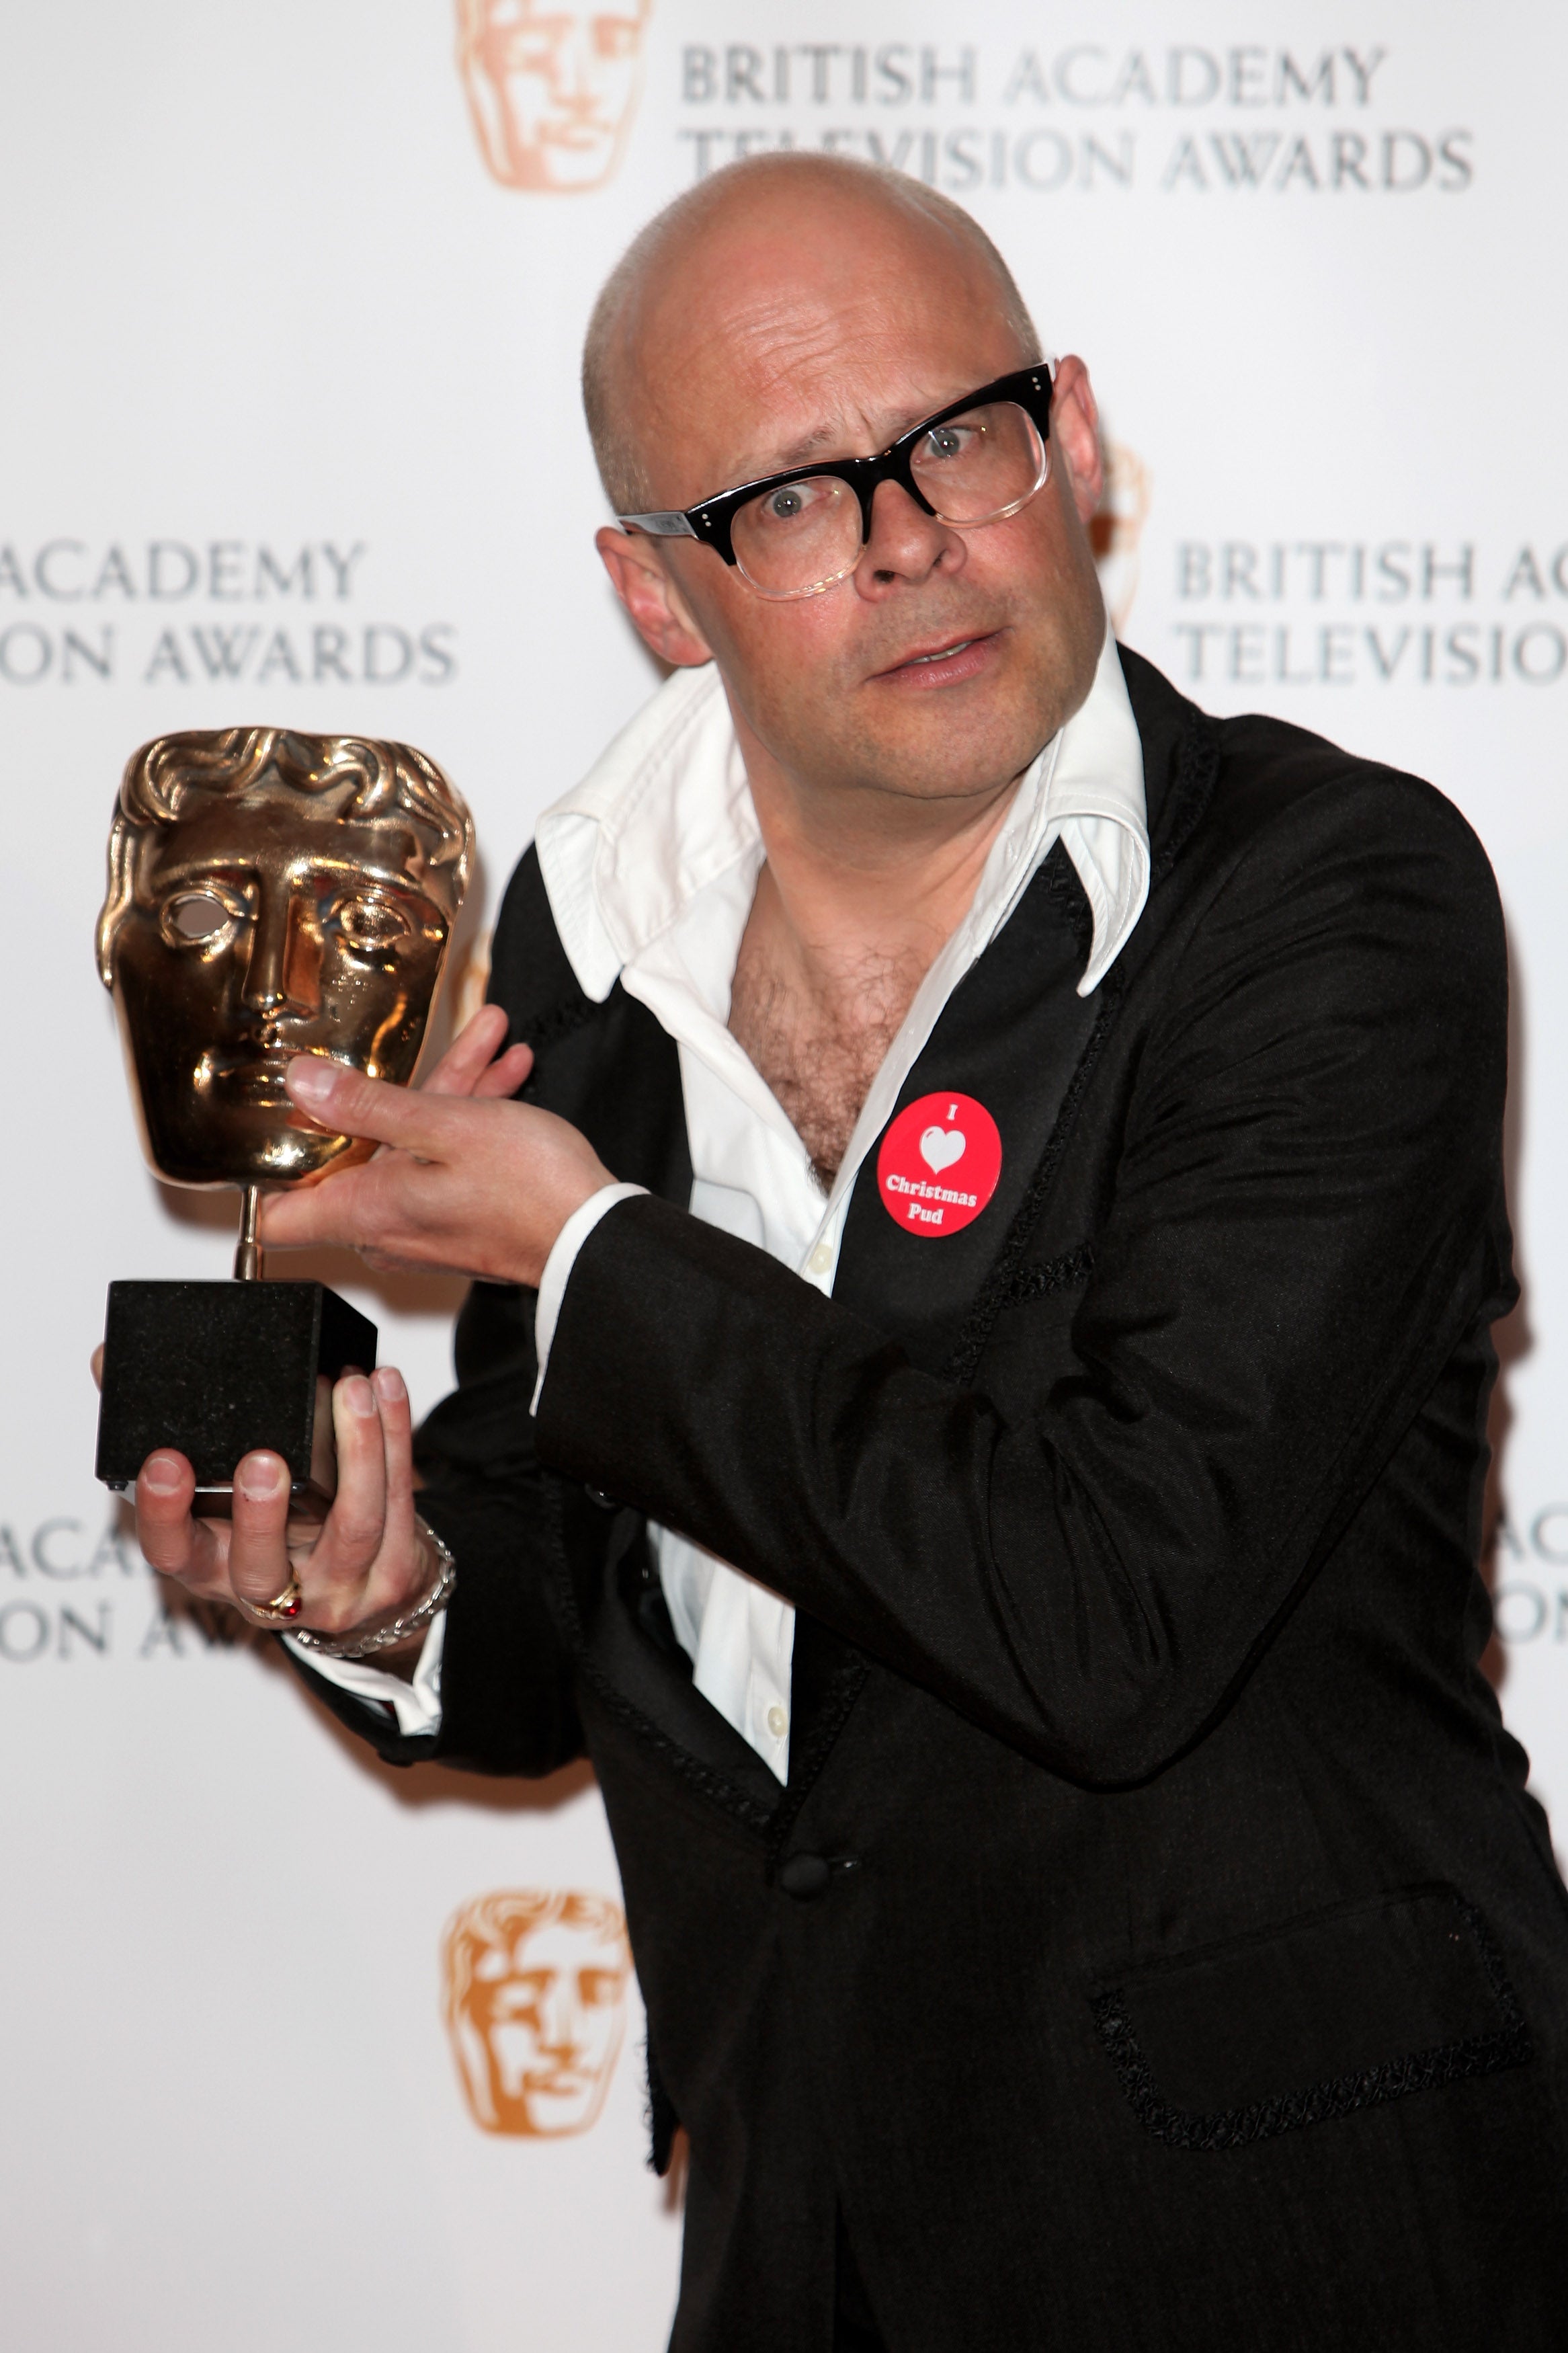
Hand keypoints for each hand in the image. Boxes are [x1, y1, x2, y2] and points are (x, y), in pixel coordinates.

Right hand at [128, 1365, 438, 1658]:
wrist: (365, 1593)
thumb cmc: (277, 1533)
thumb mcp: (215, 1499)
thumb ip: (167, 1434)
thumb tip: (109, 1359)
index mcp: (212, 1566)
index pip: (173, 1553)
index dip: (165, 1514)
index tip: (166, 1461)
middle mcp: (270, 1591)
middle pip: (260, 1567)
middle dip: (259, 1515)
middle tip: (263, 1458)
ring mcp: (338, 1587)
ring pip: (353, 1527)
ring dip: (357, 1452)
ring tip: (351, 1390)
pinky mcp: (393, 1570)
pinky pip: (400, 1501)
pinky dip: (395, 1438)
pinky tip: (386, 1387)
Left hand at [260, 1004, 614, 1287]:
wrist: (597, 1237)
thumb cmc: (533, 1191)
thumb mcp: (445, 1124)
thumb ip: (367, 1104)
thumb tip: (303, 1084)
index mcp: (368, 1211)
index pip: (277, 1216)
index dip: (268, 1169)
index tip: (277, 1120)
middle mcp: (388, 1231)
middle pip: (358, 1160)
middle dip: (392, 1094)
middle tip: (426, 1046)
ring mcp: (425, 1231)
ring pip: (411, 1152)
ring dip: (447, 1096)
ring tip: (488, 1044)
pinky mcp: (459, 1226)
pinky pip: (443, 1167)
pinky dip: (466, 1124)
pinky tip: (503, 1079)